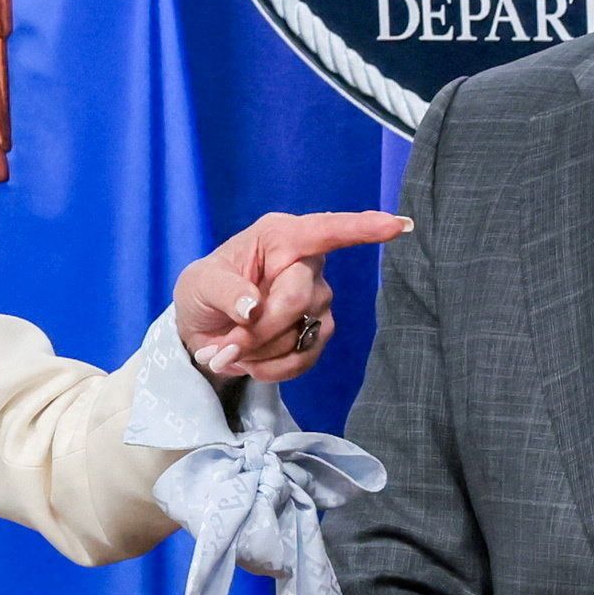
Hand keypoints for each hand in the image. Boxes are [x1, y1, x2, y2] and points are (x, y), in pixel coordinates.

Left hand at [180, 209, 408, 384]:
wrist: (203, 329)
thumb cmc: (203, 293)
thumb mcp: (198, 284)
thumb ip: (224, 291)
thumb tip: (252, 307)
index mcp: (281, 237)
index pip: (325, 230)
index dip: (361, 228)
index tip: (396, 225)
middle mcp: (306, 264)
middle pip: (299, 298)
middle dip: (258, 330)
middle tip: (223, 348)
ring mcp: (318, 300)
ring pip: (301, 333)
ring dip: (260, 352)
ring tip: (229, 350)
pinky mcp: (319, 332)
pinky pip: (304, 358)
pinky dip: (270, 369)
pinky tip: (250, 362)